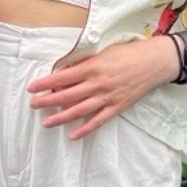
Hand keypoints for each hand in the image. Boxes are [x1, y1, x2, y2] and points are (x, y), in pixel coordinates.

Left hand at [27, 34, 182, 137]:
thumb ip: (85, 63)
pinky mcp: (117, 107)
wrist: (155, 62)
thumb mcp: (104, 52)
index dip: (45, 83)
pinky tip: (72, 135)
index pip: (63, 77)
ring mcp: (108, 97)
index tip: (32, 88)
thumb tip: (65, 72)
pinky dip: (85, 129)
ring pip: (79, 110)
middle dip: (48, 101)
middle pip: (67, 96)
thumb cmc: (128, 52)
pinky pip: (98, 121)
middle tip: (33, 105)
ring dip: (61, 117)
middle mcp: (98, 84)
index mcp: (93, 67)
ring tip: (46, 122)